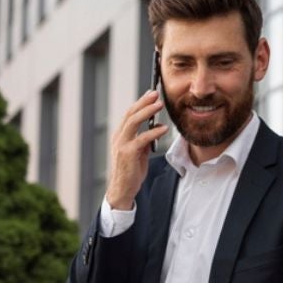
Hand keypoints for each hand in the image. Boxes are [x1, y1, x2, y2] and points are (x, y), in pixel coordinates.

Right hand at [105, 91, 167, 209]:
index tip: (151, 93)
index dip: (140, 102)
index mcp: (120, 135)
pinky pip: (141, 139)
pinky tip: (164, 128)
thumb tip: (156, 127)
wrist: (122, 189)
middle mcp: (118, 137)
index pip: (130, 114)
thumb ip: (145, 139)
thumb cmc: (131, 171)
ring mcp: (121, 145)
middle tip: (156, 93)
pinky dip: (153, 132)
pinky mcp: (127, 153)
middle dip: (144, 101)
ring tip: (160, 104)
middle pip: (131, 113)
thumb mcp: (139, 152)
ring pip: (133, 121)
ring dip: (147, 111)